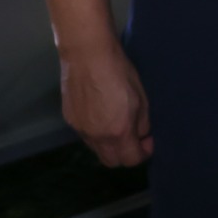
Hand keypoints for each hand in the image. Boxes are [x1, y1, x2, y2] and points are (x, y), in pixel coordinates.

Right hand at [60, 41, 151, 165]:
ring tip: (117, 125)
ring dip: (109, 145)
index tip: (148, 140)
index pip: (130, 160)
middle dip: (125, 155)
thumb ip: (142, 123)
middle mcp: (96, 136)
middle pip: (111, 161)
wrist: (88, 56)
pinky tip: (101, 115)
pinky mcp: (69, 119)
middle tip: (134, 138)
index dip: (143, 153)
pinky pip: (85, 136)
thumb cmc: (120, 72)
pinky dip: (96, 133)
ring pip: (96, 149)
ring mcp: (80, 129)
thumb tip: (141, 136)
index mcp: (118, 131)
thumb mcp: (141, 98)